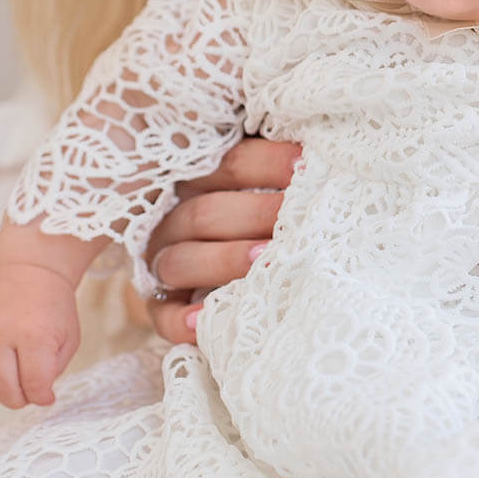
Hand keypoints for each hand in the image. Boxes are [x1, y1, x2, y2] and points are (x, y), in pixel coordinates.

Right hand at [0, 263, 79, 407]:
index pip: (34, 382)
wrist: (28, 272)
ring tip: (9, 389)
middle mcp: (2, 333)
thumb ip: (55, 368)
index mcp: (34, 333)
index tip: (46, 397)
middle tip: (28, 395)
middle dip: (18, 400)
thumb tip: (39, 394)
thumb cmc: (52, 305)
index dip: (41, 397)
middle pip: (3, 387)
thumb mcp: (69, 335)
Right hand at [144, 138, 301, 342]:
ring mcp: (163, 264)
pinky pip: (164, 317)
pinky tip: (206, 319)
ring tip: (266, 258)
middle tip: (296, 217)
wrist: (229, 269)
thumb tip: (316, 156)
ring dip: (225, 259)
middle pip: (205, 213)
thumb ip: (275, 166)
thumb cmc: (267, 210)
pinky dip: (182, 321)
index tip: (306, 164)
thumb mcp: (263, 178)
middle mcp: (175, 219)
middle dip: (255, 214)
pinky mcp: (162, 307)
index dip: (268, 163)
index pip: (229, 164)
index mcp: (198, 178)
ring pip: (181, 260)